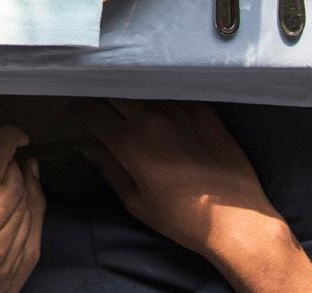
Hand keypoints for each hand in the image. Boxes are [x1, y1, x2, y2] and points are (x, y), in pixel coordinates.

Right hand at [0, 125, 41, 292]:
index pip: (12, 191)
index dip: (14, 171)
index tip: (9, 160)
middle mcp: (0, 253)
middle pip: (26, 206)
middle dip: (25, 181)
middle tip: (19, 166)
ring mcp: (8, 271)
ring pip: (33, 226)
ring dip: (31, 201)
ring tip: (25, 183)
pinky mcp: (11, 283)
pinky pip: (32, 248)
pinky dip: (34, 226)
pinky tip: (27, 214)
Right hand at [83, 102, 311, 292]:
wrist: (236, 220)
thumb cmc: (182, 219)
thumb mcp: (137, 203)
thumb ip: (110, 171)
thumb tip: (91, 149)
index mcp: (130, 143)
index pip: (92, 112)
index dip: (78, 110)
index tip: (74, 112)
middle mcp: (152, 119)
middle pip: (115, 94)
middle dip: (101, 99)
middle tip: (97, 107)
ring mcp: (180, 110)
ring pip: (144, 91)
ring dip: (130, 96)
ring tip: (127, 104)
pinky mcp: (204, 110)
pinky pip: (174, 94)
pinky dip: (160, 97)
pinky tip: (160, 106)